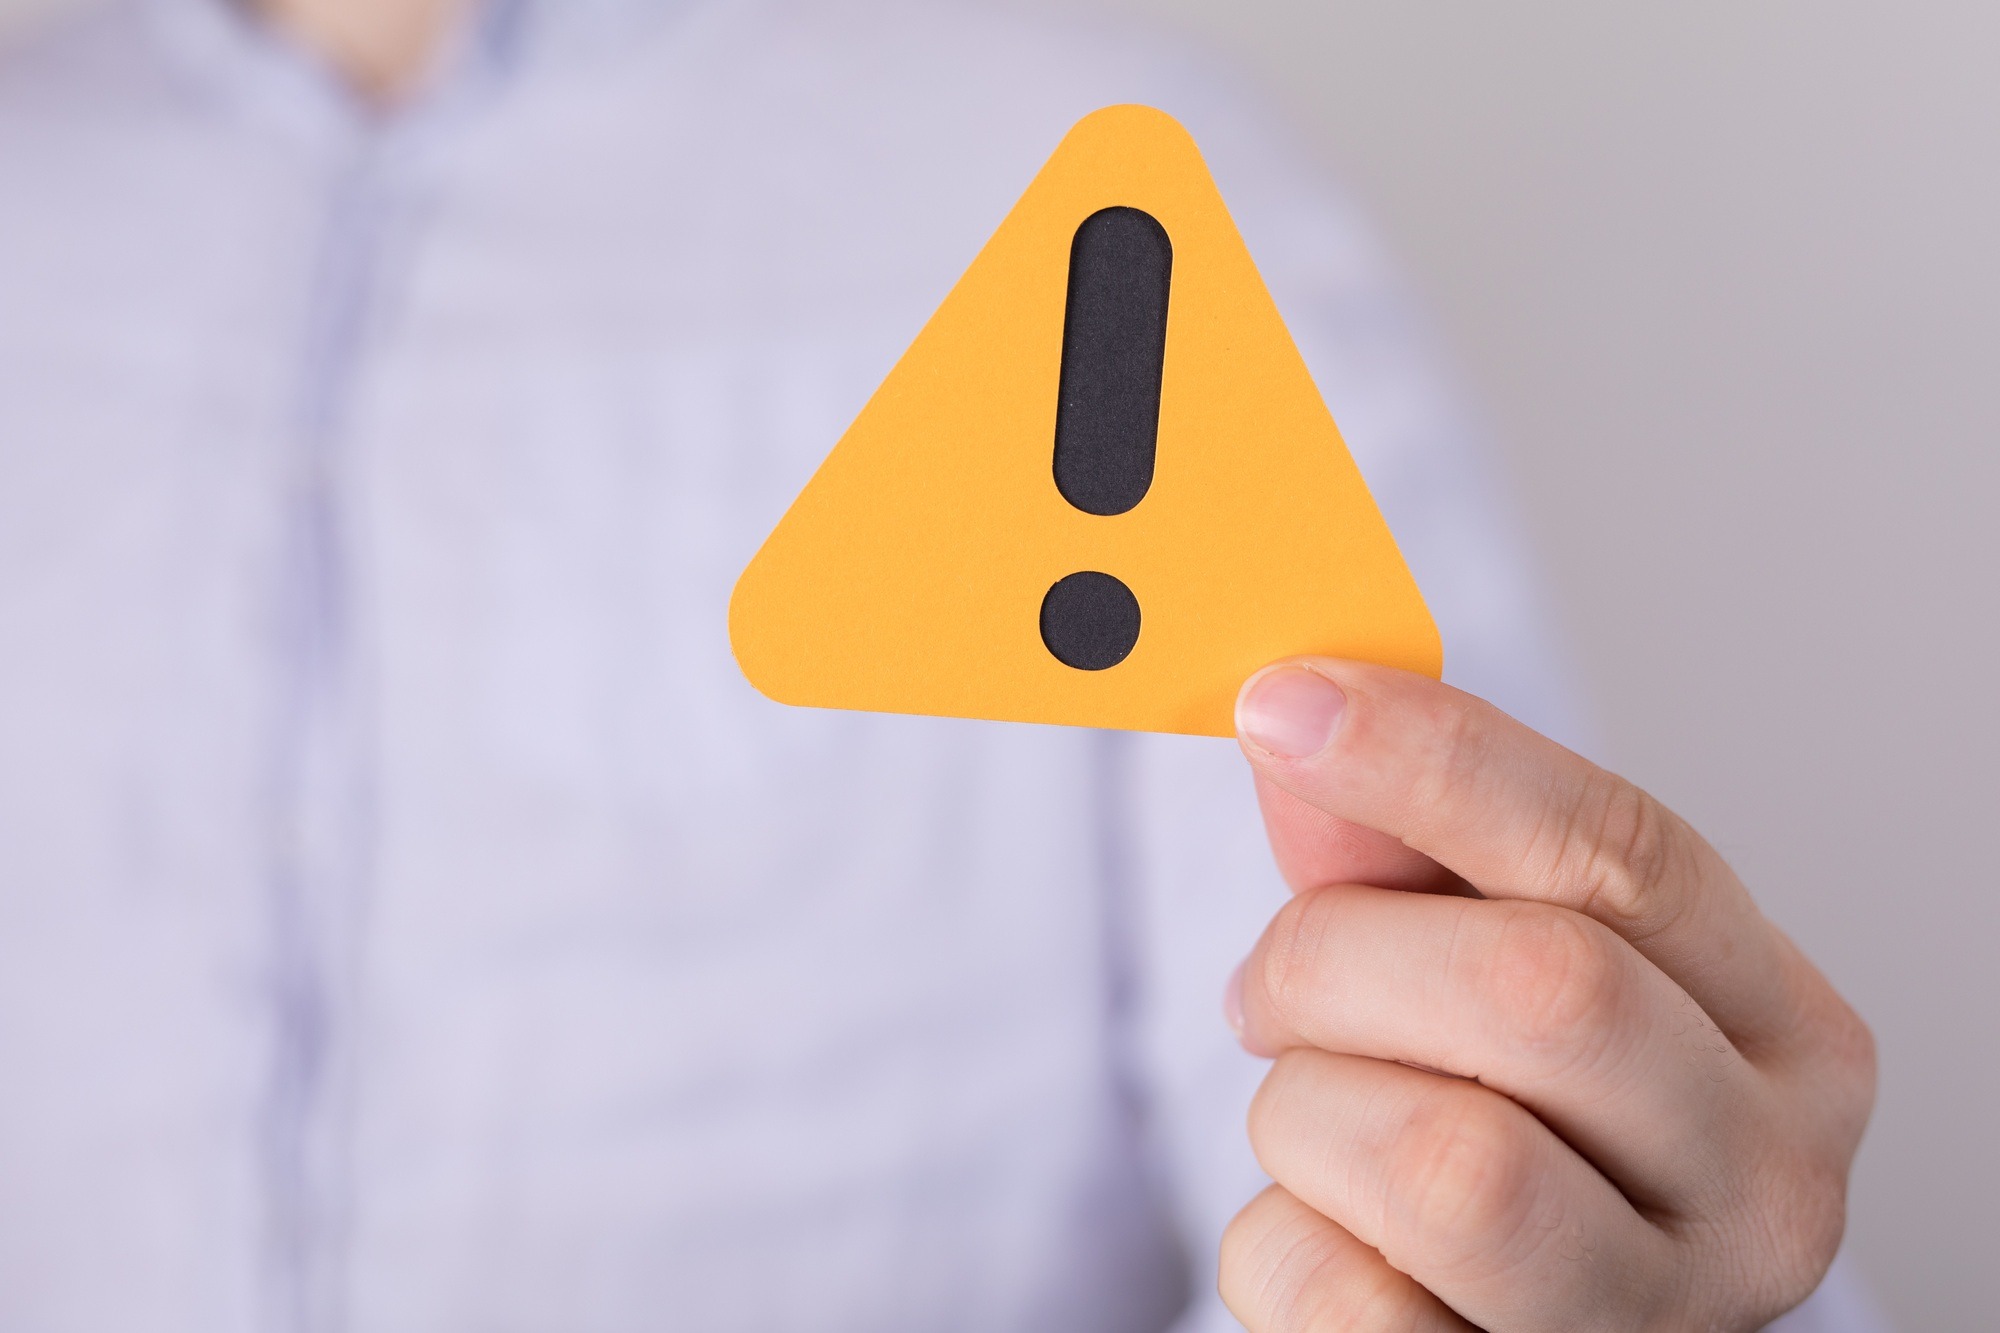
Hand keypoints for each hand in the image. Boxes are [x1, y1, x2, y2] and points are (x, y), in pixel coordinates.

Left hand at [1216, 661, 1873, 1331]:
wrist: (1507, 1311)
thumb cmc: (1505, 1117)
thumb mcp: (1476, 961)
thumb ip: (1396, 848)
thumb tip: (1298, 717)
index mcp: (1780, 1029)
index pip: (1625, 853)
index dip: (1438, 761)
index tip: (1281, 702)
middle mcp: (1769, 1180)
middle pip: (1544, 989)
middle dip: (1340, 958)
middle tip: (1272, 986)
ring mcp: (1659, 1315)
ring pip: (1447, 1161)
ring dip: (1308, 1112)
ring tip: (1320, 1121)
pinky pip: (1340, 1296)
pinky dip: (1282, 1242)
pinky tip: (1331, 1233)